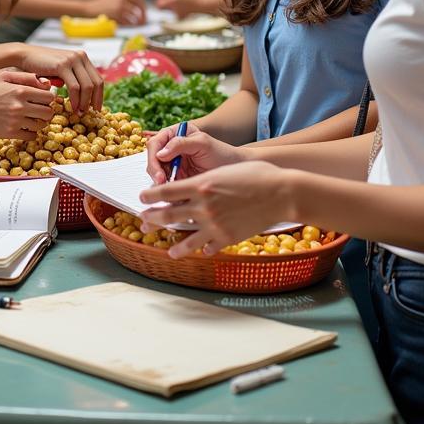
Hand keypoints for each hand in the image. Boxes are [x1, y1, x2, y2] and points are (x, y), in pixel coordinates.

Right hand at [0, 70, 55, 139]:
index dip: (48, 98)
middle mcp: (20, 106)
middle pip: (48, 112)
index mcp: (21, 90)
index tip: (42, 99)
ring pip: (41, 125)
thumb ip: (26, 77)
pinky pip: (31, 136)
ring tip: (32, 118)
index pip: (49, 97)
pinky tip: (25, 127)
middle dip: (46, 111)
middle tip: (39, 110)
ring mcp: (16, 121)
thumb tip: (46, 83)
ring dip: (39, 122)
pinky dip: (31, 133)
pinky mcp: (11, 133)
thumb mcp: (4, 76)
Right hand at [17, 45, 103, 112]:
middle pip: (96, 83)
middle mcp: (80, 57)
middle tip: (89, 113)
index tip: (97, 108)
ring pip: (87, 86)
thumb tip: (83, 96)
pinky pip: (74, 87)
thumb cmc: (41, 66)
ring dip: (85, 102)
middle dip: (94, 101)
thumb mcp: (61, 70)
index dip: (99, 95)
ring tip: (79, 113)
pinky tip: (72, 107)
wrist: (24, 56)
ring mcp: (72, 60)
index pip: (98, 79)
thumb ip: (72, 78)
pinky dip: (75, 99)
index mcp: (82, 57)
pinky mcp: (63, 65)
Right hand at [89, 0, 145, 25]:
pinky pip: (126, 22)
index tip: (144, 13)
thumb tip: (136, 11)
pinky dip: (127, 25)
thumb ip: (124, 2)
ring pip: (132, 18)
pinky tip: (126, 26)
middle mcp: (122, 0)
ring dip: (135, 23)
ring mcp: (119, 8)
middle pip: (137, 10)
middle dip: (142, 17)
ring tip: (135, 26)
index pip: (139, 0)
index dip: (143, 8)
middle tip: (143, 22)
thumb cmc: (101, 5)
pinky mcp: (115, 15)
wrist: (89, 7)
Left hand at [138, 160, 288, 258]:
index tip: (142, 198)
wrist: (281, 193)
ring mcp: (214, 224)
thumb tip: (189, 187)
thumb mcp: (223, 172)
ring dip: (174, 245)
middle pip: (169, 214)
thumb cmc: (255, 174)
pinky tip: (201, 252)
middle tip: (142, 221)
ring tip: (168, 250)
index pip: (166, 191)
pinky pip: (209, 247)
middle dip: (152, 219)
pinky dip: (203, 249)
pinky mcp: (227, 238)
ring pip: (186, 238)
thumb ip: (204, 182)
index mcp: (200, 185)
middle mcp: (203, 206)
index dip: (150, 195)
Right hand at [145, 123, 241, 184]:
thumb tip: (160, 153)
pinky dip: (168, 191)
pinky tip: (175, 197)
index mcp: (174, 134)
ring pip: (157, 174)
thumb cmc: (221, 152)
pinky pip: (166, 185)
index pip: (155, 144)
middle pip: (152, 160)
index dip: (153, 158)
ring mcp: (173, 164)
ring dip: (160, 183)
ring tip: (170, 190)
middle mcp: (170, 148)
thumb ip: (180, 144)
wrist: (235, 170)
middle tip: (162, 183)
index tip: (160, 172)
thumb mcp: (202, 143)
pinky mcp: (177, 178)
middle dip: (155, 172)